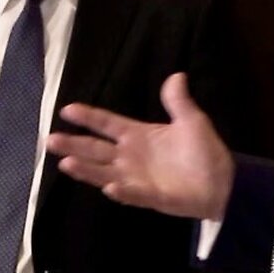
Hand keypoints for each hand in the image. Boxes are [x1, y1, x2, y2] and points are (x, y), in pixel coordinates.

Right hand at [47, 73, 234, 219]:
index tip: (67, 110)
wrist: (223, 182)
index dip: (88, 117)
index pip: (107, 124)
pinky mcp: (150, 196)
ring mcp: (138, 178)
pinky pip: (133, 194)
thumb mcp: (192, 121)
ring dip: (87, 169)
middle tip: (50, 140)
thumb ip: (179, 101)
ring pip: (104, 173)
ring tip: (66, 163)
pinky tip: (109, 186)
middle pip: (96, 149)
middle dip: (74, 144)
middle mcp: (131, 157)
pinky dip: (122, 191)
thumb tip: (177, 75)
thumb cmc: (204, 151)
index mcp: (138, 136)